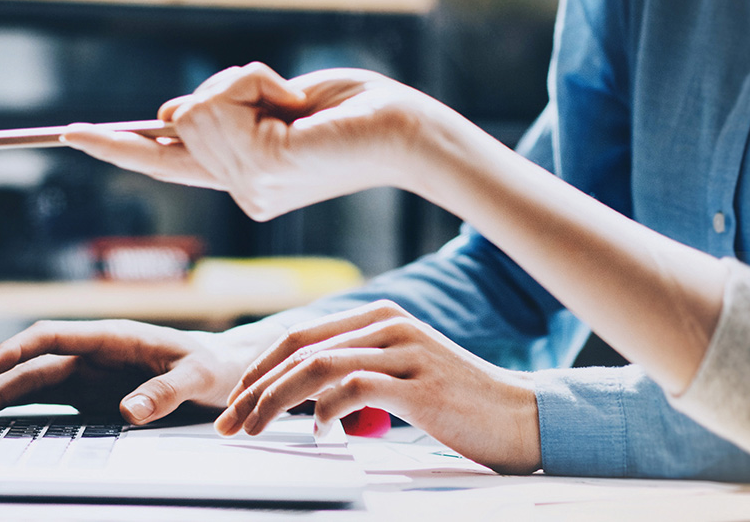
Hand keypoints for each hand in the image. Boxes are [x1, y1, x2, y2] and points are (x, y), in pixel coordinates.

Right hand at [0, 320, 273, 424]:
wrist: (222, 368)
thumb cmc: (211, 365)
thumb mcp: (197, 377)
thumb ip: (164, 392)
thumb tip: (127, 412)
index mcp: (112, 336)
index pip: (53, 336)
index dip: (16, 350)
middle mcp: (91, 351)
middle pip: (30, 363)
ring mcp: (86, 373)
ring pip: (29, 380)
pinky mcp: (87, 393)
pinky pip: (44, 399)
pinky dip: (13, 406)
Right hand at [62, 64, 479, 220]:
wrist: (406, 130)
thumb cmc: (355, 111)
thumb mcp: (278, 102)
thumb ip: (225, 111)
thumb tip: (169, 113)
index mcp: (245, 179)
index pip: (166, 163)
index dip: (117, 145)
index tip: (71, 134)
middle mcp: (241, 192)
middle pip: (180, 118)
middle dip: (227, 86)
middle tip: (287, 97)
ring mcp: (246, 187)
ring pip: (194, 109)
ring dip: (243, 82)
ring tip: (294, 103)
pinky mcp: (258, 169)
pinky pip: (218, 104)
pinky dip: (253, 82)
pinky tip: (292, 102)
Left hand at [215, 300, 540, 474]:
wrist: (521, 418)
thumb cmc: (458, 404)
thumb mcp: (401, 377)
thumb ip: (357, 375)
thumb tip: (307, 400)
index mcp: (381, 318)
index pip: (301, 335)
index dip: (259, 367)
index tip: (235, 401)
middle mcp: (390, 325)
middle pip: (299, 348)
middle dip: (254, 386)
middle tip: (229, 420)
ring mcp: (405, 352)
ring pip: (316, 367)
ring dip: (273, 400)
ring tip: (253, 428)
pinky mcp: (419, 385)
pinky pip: (353, 389)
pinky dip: (324, 411)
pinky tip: (319, 432)